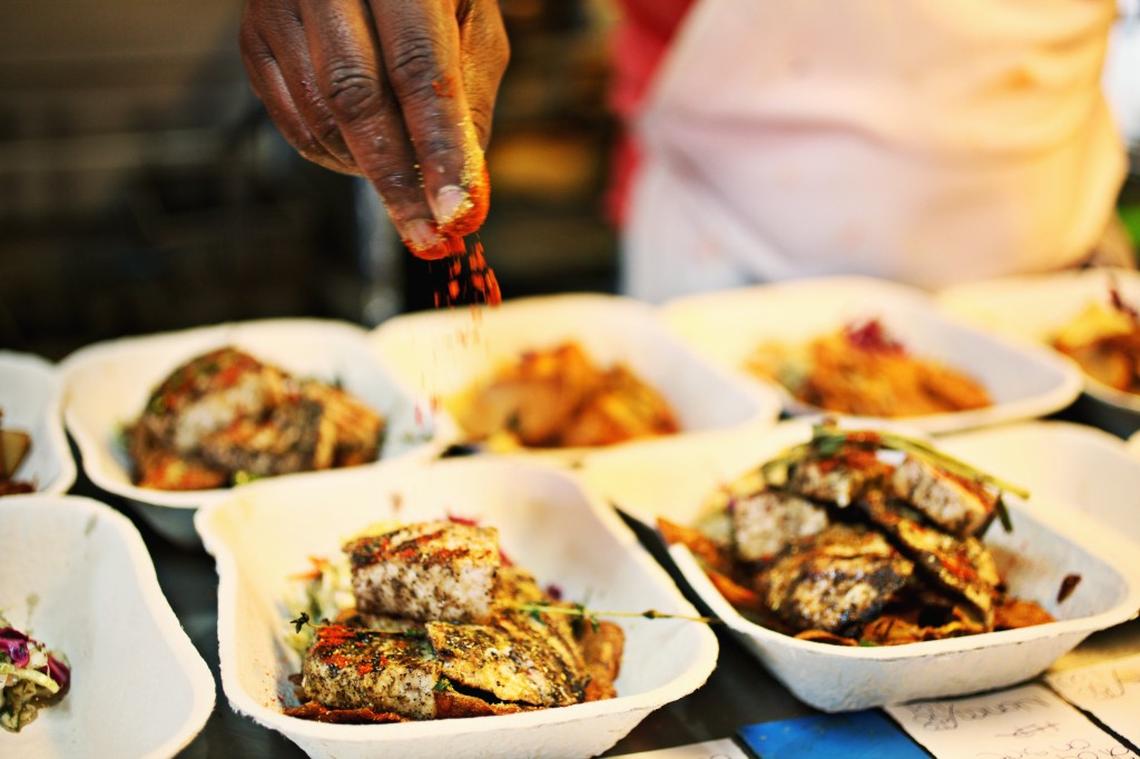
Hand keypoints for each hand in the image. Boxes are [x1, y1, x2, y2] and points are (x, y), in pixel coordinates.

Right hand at [240, 0, 508, 256]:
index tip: (454, 211)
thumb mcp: (471, 24)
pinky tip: (366, 157)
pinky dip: (337, 158)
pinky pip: (294, 125)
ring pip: (321, 118)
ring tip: (408, 182)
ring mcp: (279, 8)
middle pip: (355, 98)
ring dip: (369, 170)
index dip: (436, 147)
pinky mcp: (254, 40)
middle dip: (396, 180)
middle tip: (426, 236)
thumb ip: (469, 103)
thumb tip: (465, 193)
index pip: (416, 69)